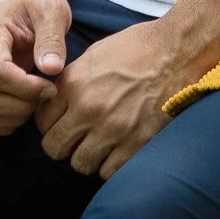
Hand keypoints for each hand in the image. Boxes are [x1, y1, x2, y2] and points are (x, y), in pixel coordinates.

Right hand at [0, 0, 71, 135]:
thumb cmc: (35, 2)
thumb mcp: (52, 10)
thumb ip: (52, 37)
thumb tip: (51, 68)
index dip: (27, 88)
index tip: (51, 86)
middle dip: (23, 106)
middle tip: (47, 94)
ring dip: (14, 118)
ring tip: (36, 101)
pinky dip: (2, 124)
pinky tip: (23, 108)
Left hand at [34, 19, 193, 178]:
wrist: (178, 52)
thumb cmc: (138, 47)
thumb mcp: (96, 54)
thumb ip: (72, 80)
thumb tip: (57, 99)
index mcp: (74, 83)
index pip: (41, 121)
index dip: (49, 123)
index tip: (61, 122)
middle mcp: (88, 109)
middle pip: (55, 148)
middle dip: (63, 145)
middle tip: (76, 138)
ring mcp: (112, 129)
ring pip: (80, 164)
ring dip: (86, 157)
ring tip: (98, 145)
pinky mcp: (135, 143)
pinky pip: (108, 171)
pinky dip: (109, 164)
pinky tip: (116, 150)